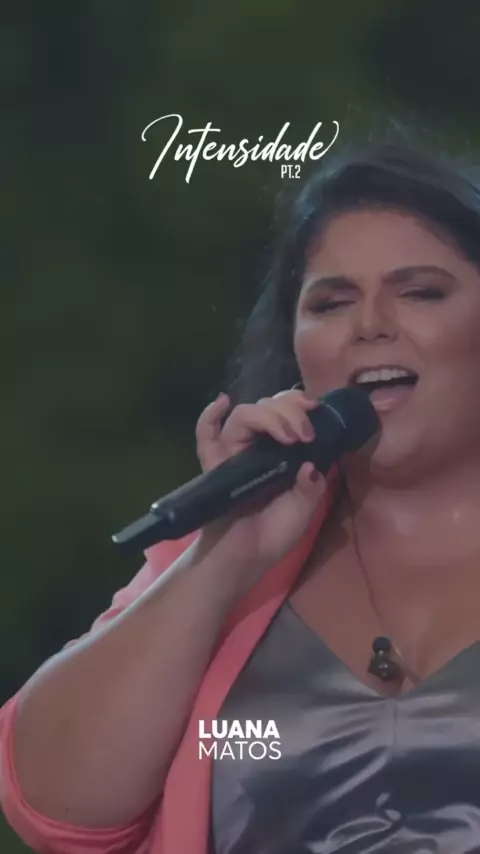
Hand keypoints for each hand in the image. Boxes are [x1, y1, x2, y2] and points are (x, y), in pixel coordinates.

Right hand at [194, 389, 327, 590]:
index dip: (299, 406)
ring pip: (244, 415)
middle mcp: (255, 447)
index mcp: (279, 452)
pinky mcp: (214, 465)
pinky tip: (222, 402)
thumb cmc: (273, 535)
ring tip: (288, 436)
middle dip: (290, 409)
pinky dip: (210, 415)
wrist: (246, 560)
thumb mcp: (304, 508)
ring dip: (268, 416)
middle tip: (306, 432)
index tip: (316, 410)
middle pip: (266, 407)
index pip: (285, 413)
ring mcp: (233, 453)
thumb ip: (312, 484)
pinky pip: (206, 436)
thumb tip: (312, 463)